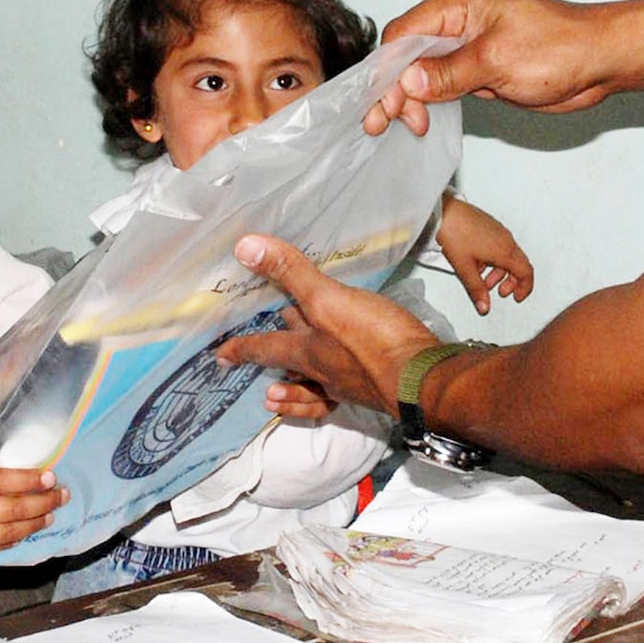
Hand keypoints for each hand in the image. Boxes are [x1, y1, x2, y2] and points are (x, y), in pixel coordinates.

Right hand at [0, 386, 68, 567]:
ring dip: (33, 523)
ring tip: (50, 513)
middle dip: (43, 502)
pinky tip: (24, 530)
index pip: (0, 482)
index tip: (50, 475)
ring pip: (8, 534)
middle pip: (13, 510)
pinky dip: (11, 539)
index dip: (29, 480)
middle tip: (62, 494)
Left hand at [215, 235, 440, 414]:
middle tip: (256, 358)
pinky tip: (336, 388)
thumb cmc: (375, 341)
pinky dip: (331, 393)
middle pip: (291, 364)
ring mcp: (349, 384)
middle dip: (272, 361)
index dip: (241, 349)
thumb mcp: (329, 299)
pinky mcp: (376, 387)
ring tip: (275, 391)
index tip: (220, 357)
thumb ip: (291, 273)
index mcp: (306, 352)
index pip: (264, 347)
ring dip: (295, 386)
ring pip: (313, 384)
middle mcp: (322, 372)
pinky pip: (343, 394)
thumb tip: (245, 248)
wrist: (422, 380)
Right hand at [363, 0, 616, 137]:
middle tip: (383, 125)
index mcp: (457, 1)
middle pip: (404, 53)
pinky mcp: (474, 64)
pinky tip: (422, 120)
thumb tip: (407, 81)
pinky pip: (436, 81)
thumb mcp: (497, 61)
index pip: (402, 35)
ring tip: (410, 126)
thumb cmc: (563, 47)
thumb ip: (447, 72)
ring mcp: (464, 42)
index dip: (388, 72)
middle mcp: (455, 17)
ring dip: (408, 99)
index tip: (387, 106)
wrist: (603, 59)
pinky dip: (426, 101)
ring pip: (417, 71)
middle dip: (393, 89)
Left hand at [436, 196, 534, 314]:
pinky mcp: (490, 226)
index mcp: (505, 251)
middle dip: (512, 281)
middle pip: (519, 264)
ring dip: (499, 272)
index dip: (525, 288)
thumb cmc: (454, 234)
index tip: (517, 298)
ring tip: (483, 280)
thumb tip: (484, 307)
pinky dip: (494, 259)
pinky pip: (500, 246)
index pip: (526, 272)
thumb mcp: (464, 268)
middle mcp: (506, 240)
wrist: (444, 211)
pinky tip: (477, 264)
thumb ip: (476, 289)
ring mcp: (499, 231)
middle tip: (499, 292)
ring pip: (508, 255)